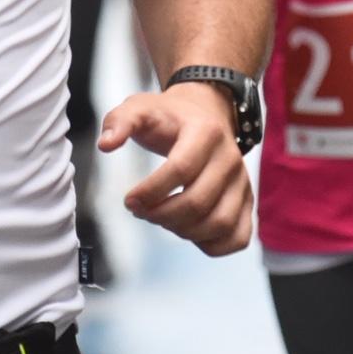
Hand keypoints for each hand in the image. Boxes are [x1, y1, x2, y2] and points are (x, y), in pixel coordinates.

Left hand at [99, 86, 254, 255]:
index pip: (180, 169)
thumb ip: (118, 122)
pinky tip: (187, 231)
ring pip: (219, 223)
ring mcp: (243, 182)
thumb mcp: (139, 108)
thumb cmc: (168, 117)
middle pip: (198, 201)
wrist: (204, 114)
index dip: (150, 191)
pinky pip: (238, 238)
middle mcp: (231, 158)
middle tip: (141, 211)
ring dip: (183, 231)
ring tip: (162, 219)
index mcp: (206, 132)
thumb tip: (105, 145)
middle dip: (161, 215)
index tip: (128, 200)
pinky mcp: (247, 201)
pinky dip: (211, 245)